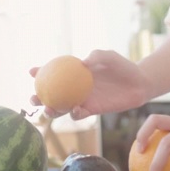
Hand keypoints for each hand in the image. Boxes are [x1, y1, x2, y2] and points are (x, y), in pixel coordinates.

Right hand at [29, 49, 151, 118]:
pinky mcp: (92, 110)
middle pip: (51, 94)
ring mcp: (83, 99)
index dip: (40, 72)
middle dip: (38, 97)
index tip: (31, 72)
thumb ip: (96, 56)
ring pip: (62, 108)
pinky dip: (75, 113)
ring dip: (52, 110)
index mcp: (75, 73)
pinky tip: (76, 110)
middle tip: (33, 98)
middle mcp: (75, 88)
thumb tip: (82, 63)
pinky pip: (79, 114)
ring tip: (48, 110)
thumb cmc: (122, 66)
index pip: (53, 72)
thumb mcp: (109, 56)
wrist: (138, 83)